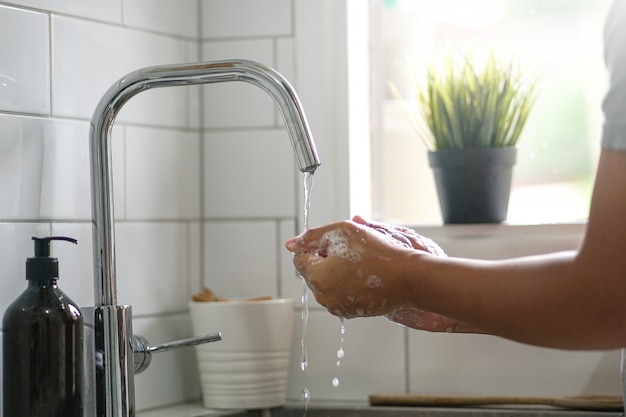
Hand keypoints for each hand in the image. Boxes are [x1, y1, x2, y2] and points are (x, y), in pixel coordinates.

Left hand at [285, 215, 444, 318]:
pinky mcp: (351, 312)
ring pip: (326, 283)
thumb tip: (291, 244)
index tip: (338, 243)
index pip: (299, 257)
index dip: (317, 246)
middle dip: (325, 259)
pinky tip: (365, 276)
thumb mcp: (341, 231)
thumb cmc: (377, 252)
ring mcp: (337, 307)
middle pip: (312, 271)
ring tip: (360, 263)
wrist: (407, 277)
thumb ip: (312, 236)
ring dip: (336, 271)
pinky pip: (340, 293)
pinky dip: (348, 284)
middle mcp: (323, 297)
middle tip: (351, 252)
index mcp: (316, 277)